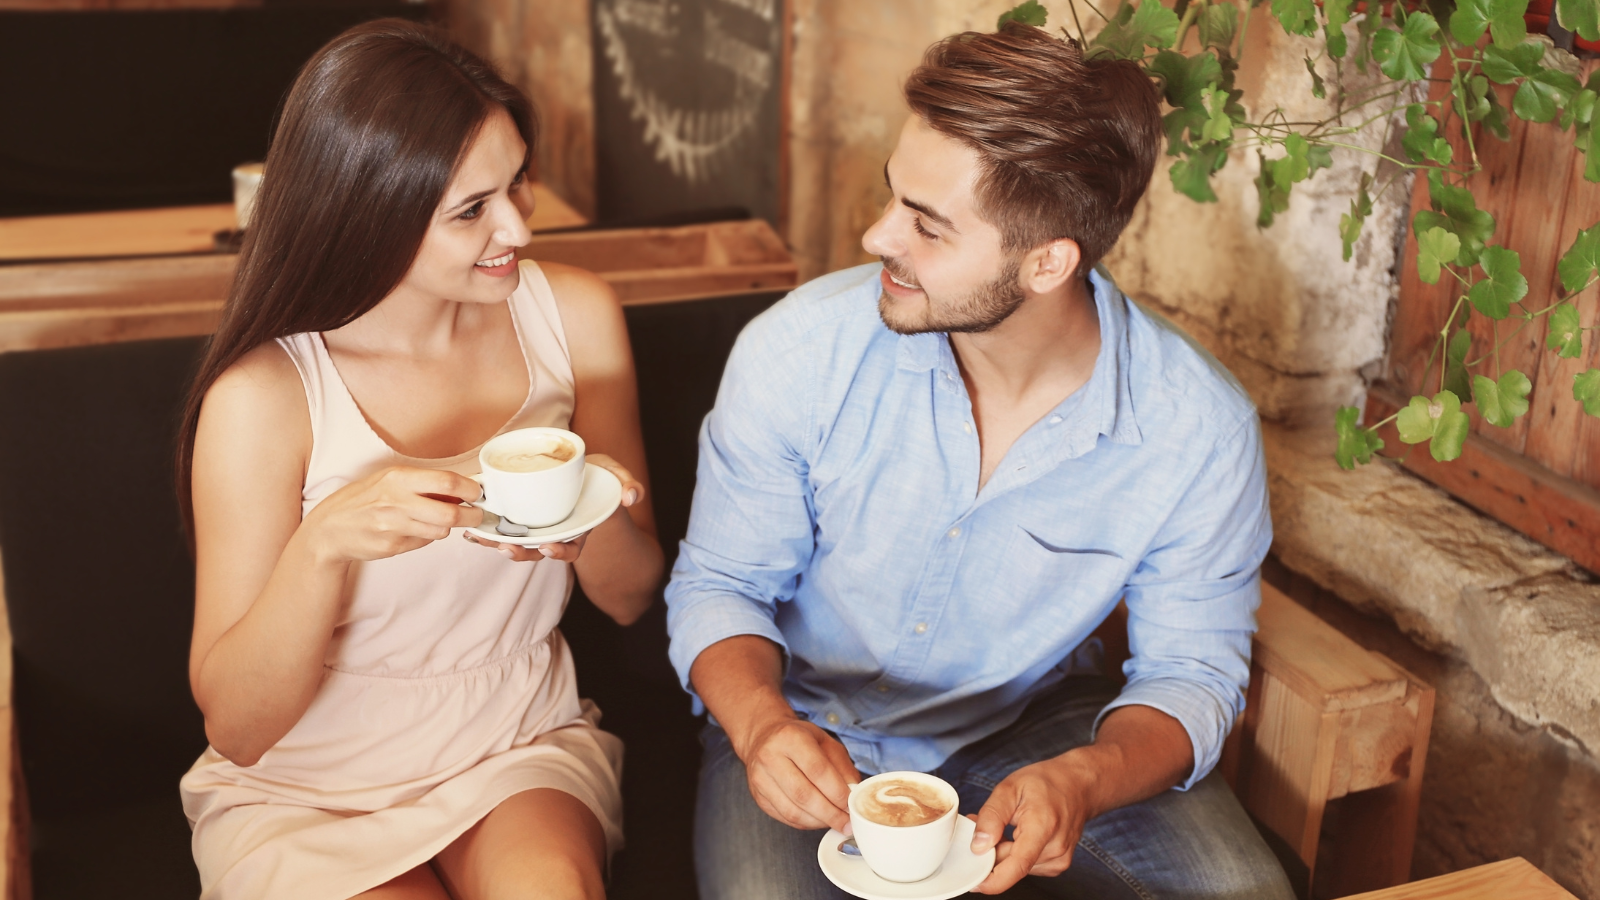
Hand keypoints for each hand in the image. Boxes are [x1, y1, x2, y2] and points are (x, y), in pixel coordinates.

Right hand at [303, 467, 484, 564]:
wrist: (329, 529)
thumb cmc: (362, 500)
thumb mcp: (388, 480)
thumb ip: (422, 483)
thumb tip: (461, 489)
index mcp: (397, 478)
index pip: (446, 482)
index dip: (470, 489)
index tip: (479, 493)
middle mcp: (396, 501)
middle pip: (450, 514)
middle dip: (472, 516)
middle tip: (478, 514)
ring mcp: (394, 527)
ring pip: (440, 531)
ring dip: (447, 527)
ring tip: (439, 520)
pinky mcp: (393, 547)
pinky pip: (424, 542)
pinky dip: (427, 537)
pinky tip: (414, 529)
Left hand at [462, 451, 645, 561]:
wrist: (583, 472)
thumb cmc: (598, 476)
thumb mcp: (615, 476)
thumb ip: (626, 483)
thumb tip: (634, 495)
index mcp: (577, 530)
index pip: (570, 549)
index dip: (559, 552)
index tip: (549, 546)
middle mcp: (555, 534)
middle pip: (536, 552)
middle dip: (519, 553)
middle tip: (506, 548)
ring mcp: (536, 527)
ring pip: (515, 542)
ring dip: (495, 543)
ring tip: (478, 537)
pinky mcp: (520, 515)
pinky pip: (502, 527)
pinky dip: (486, 529)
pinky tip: (469, 528)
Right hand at [736, 715, 861, 832]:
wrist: (763, 737)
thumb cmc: (798, 739)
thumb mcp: (825, 742)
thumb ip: (842, 766)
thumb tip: (853, 793)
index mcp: (790, 738)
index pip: (817, 770)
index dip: (837, 792)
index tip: (851, 805)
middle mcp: (770, 757)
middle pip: (804, 795)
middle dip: (830, 814)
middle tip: (847, 823)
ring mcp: (760, 779)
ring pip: (793, 811)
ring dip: (818, 822)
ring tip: (835, 823)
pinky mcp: (758, 797)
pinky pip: (785, 817)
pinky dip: (805, 823)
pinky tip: (818, 820)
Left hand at [969, 756, 1093, 893]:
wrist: (1078, 785)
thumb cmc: (1046, 783)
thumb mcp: (1010, 788)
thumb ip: (992, 816)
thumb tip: (978, 846)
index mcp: (1042, 826)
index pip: (1018, 865)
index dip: (993, 880)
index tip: (974, 883)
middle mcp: (1055, 849)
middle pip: (1010, 865)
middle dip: (990, 849)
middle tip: (983, 823)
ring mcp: (1058, 860)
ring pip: (1016, 867)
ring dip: (1003, 850)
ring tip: (1010, 825)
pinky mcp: (1057, 865)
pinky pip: (1025, 866)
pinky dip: (1015, 853)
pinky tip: (1020, 834)